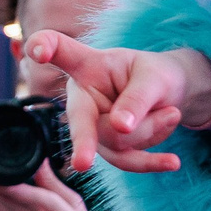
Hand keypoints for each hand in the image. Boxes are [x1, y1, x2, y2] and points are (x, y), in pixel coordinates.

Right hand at [27, 35, 210, 172]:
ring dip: (150, 131)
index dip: (45, 47)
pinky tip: (172, 162)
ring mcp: (92, 127)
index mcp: (88, 66)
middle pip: (86, 121)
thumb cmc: (157, 76)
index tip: (38, 51)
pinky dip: (153, 160)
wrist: (171, 95)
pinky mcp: (108, 149)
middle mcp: (83, 97)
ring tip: (172, 112)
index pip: (62, 51)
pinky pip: (127, 160)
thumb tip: (120, 127)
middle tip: (82, 164)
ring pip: (115, 142)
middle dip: (84, 142)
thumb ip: (137, 99)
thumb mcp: (155, 78)